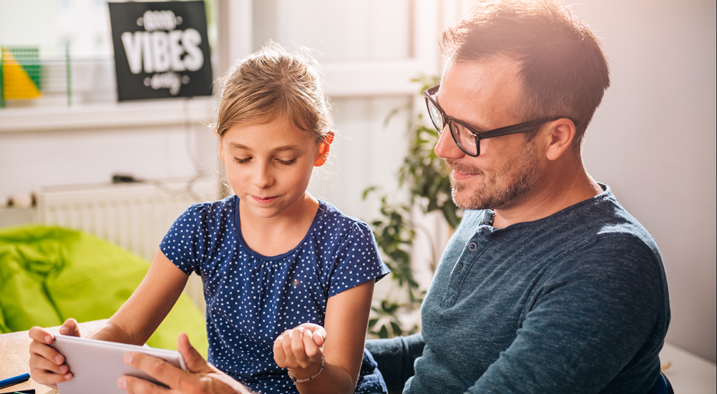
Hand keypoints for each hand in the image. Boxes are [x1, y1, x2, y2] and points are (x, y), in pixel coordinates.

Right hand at [28, 318, 80, 386]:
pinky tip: (67, 377)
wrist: (77, 362)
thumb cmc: (71, 345)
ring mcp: (35, 362)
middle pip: (35, 347)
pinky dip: (56, 378)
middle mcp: (35, 349)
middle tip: (62, 359)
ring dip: (53, 367)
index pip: (34, 332)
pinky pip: (43, 377)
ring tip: (66, 369)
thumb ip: (71, 326)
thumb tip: (63, 330)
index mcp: (42, 338)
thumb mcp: (74, 334)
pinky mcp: (38, 375)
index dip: (40, 334)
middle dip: (49, 353)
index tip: (51, 338)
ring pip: (38, 363)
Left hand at [119, 333, 252, 393]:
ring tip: (127, 391)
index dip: (143, 362)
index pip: (161, 370)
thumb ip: (192, 357)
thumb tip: (180, 337)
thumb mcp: (211, 372)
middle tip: (120, 378)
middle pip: (151, 392)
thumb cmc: (226, 391)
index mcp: (192, 385)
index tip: (128, 356)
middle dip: (134, 384)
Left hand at [273, 323, 326, 379]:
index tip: (307, 332)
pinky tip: (285, 339)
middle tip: (299, 330)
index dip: (308, 337)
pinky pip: (277, 348)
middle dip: (297, 333)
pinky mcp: (281, 362)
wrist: (302, 351)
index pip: (312, 351)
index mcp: (316, 357)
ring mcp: (292, 364)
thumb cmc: (312, 338)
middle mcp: (304, 363)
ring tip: (292, 333)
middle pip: (297, 348)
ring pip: (286, 345)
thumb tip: (318, 339)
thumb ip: (320, 334)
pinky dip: (280, 339)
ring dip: (288, 333)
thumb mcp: (319, 333)